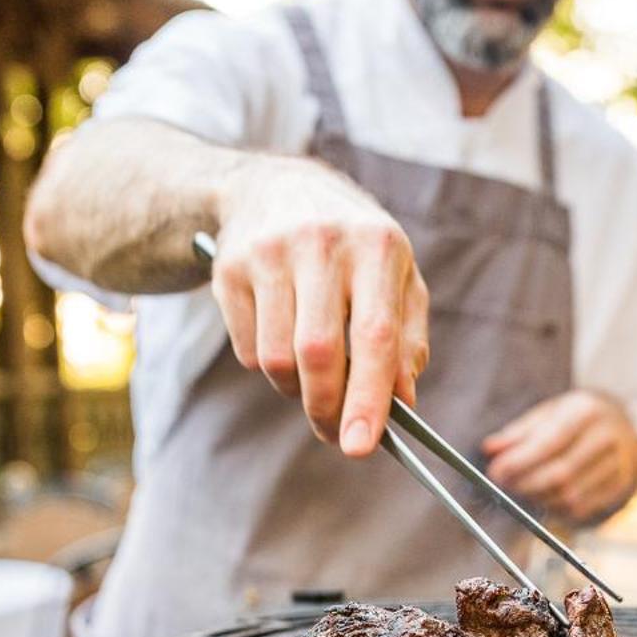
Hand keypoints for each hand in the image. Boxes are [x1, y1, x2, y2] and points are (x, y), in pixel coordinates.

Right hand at [211, 158, 429, 455]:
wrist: (274, 188)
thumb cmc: (352, 247)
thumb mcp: (396, 278)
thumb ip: (406, 339)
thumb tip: (403, 402)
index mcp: (376, 245)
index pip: (374, 336)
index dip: (368, 399)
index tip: (361, 448)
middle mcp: (322, 242)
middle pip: (319, 354)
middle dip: (328, 409)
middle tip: (336, 435)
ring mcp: (269, 252)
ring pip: (277, 359)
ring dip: (296, 390)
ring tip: (312, 377)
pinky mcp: (229, 268)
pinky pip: (247, 351)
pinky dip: (267, 366)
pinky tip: (281, 340)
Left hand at [482, 390, 636, 525]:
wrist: (621, 425)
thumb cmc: (575, 418)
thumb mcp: (548, 413)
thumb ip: (518, 433)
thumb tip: (490, 449)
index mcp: (587, 411)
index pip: (550, 442)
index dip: (519, 461)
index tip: (495, 472)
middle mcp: (607, 437)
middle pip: (561, 473)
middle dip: (525, 484)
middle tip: (503, 484)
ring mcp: (618, 464)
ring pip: (570, 496)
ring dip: (537, 498)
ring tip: (520, 489)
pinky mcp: (619, 486)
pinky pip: (581, 508)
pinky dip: (555, 508)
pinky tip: (542, 497)